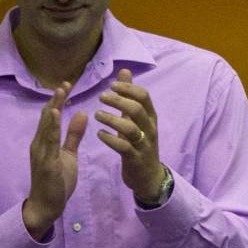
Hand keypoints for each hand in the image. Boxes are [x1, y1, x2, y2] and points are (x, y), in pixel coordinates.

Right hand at [23, 82, 87, 239]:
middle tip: (65, 83)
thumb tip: (81, 113)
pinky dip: (51, 129)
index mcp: (46, 141)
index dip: (59, 100)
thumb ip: (73, 135)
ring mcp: (41, 153)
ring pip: (46, 127)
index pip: (52, 116)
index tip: (68, 84)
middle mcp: (40, 143)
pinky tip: (55, 117)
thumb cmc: (57, 180)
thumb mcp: (68, 154)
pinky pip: (48, 143)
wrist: (47, 205)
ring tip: (60, 93)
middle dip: (55, 100)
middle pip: (47, 117)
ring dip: (52, 109)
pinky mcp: (45, 163)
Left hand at [95, 69, 165, 200]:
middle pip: (137, 109)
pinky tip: (99, 134)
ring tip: (97, 115)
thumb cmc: (140, 144)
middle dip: (119, 101)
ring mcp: (143, 144)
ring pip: (130, 128)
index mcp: (150, 117)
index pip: (144, 96)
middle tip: (101, 97)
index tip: (112, 86)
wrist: (148, 176)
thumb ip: (130, 96)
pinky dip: (110, 139)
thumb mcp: (137, 119)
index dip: (128, 88)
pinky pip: (123, 147)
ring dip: (112, 119)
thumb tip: (125, 71)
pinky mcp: (135, 159)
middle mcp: (149, 129)